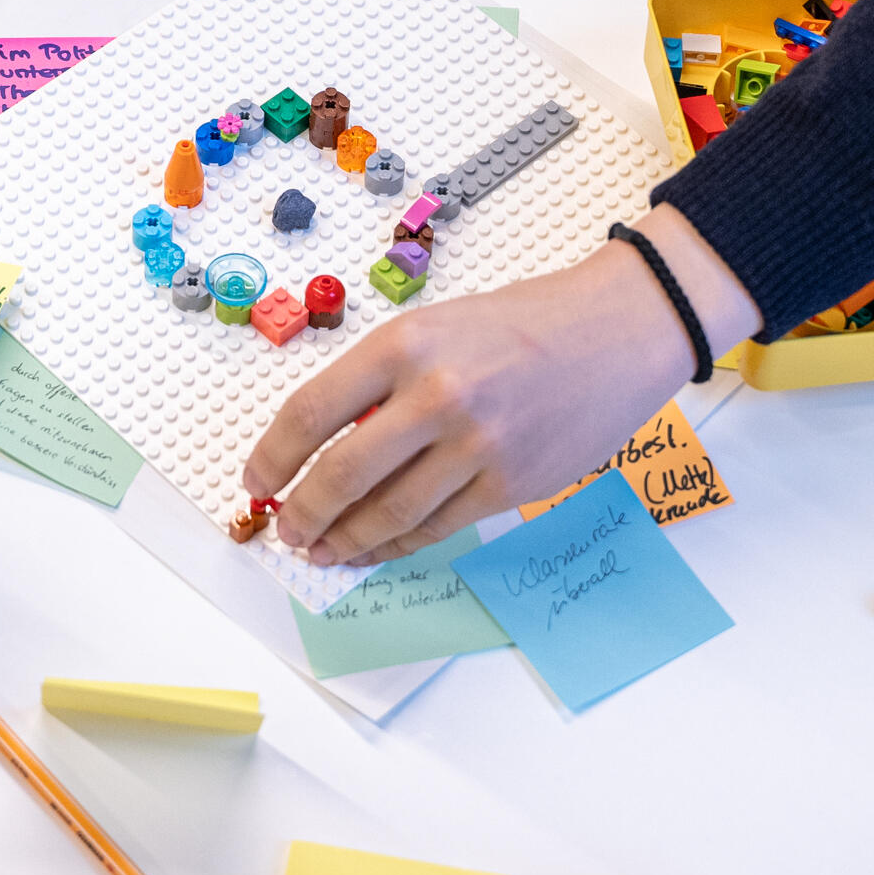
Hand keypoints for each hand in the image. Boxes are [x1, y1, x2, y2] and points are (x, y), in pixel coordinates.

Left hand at [243, 208, 757, 566]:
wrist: (617, 332)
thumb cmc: (521, 324)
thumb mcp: (436, 326)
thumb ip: (382, 382)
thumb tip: (324, 447)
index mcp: (405, 345)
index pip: (311, 412)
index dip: (272, 456)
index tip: (256, 482)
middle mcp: (437, 396)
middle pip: (341, 474)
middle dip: (302, 514)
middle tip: (286, 532)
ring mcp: (477, 446)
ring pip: (388, 514)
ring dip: (344, 541)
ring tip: (322, 550)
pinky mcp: (510, 485)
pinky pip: (436, 528)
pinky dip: (396, 545)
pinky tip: (374, 548)